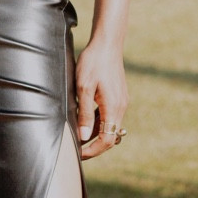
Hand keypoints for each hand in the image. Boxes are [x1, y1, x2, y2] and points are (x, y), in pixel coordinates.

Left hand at [75, 37, 127, 159]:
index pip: (107, 139)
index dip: (93, 150)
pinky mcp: (118, 96)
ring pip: (110, 127)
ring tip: (78, 136)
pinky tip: (86, 120)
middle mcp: (120, 107)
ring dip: (96, 134)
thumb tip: (83, 137)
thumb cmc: (93, 63)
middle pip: (110, 136)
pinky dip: (99, 123)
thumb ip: (84, 114)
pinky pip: (110, 116)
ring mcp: (121, 102)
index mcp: (113, 107)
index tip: (78, 153)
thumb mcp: (83, 88)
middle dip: (94, 146)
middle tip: (76, 149)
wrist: (107, 44)